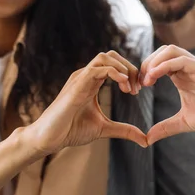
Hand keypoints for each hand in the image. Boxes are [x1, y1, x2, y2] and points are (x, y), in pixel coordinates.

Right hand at [28, 51, 146, 153]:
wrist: (49, 138)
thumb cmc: (71, 130)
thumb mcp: (103, 129)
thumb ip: (124, 130)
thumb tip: (145, 139)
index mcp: (92, 82)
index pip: (114, 64)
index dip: (131, 73)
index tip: (139, 90)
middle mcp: (86, 76)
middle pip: (112, 55)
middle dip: (130, 67)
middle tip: (139, 87)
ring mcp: (80, 78)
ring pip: (105, 57)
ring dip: (123, 69)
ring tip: (131, 88)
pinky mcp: (76, 85)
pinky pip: (97, 69)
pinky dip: (114, 73)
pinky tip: (124, 86)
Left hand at [140, 45, 194, 144]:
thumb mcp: (185, 122)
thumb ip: (165, 128)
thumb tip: (147, 139)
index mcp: (181, 76)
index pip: (158, 62)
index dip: (144, 71)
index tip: (136, 88)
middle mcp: (188, 68)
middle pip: (161, 51)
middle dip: (146, 63)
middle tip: (138, 83)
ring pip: (170, 50)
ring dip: (154, 61)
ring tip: (146, 80)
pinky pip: (182, 59)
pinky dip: (165, 65)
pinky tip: (155, 78)